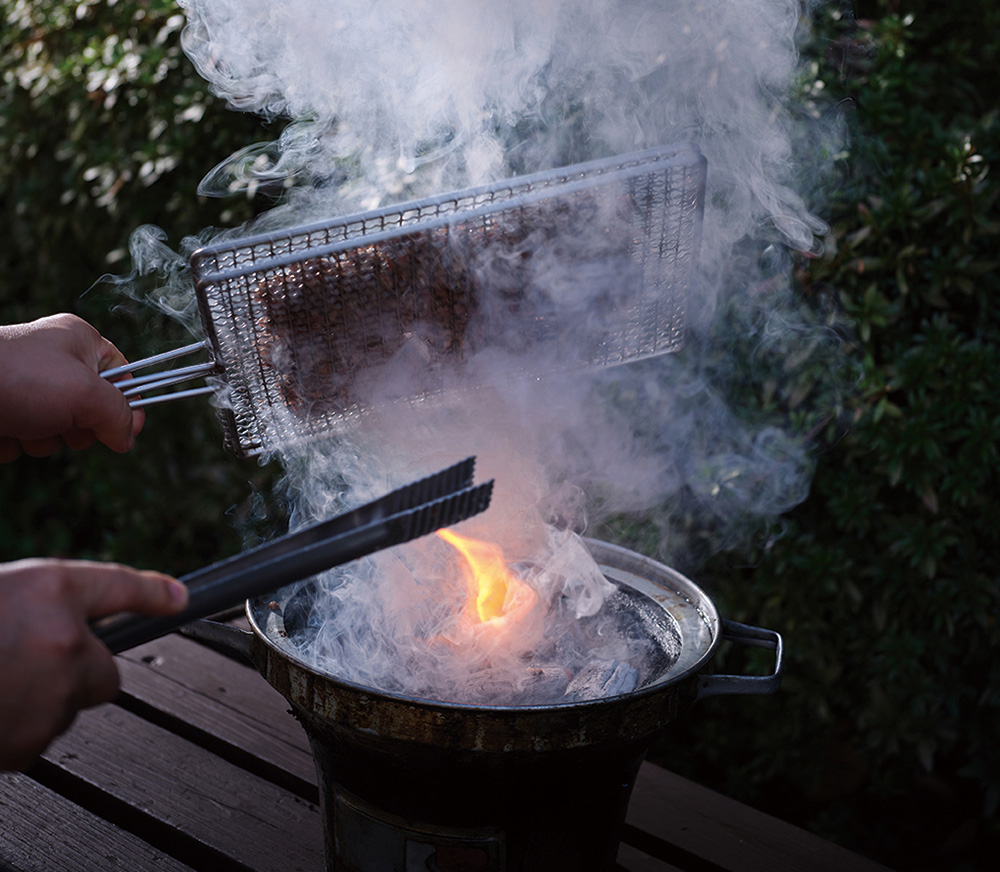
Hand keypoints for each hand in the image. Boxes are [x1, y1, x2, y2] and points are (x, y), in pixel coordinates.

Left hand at [0, 313, 144, 461]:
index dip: (130, 403)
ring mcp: (27, 389)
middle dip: (77, 426)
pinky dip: (16, 443)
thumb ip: (118, 415)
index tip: (130, 429)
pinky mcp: (4, 413)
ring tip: (24, 422)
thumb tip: (127, 438)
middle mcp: (54, 363)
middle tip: (64, 420)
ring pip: (57, 432)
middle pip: (91, 411)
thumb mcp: (85, 393)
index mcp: (80, 342)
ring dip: (43, 438)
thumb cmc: (17, 378)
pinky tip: (2, 429)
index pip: (124, 373)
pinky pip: (25, 442)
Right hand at [0, 559, 188, 770]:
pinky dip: (14, 729)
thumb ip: (73, 599)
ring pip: (64, 708)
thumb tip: (159, 602)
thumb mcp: (14, 591)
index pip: (116, 587)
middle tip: (25, 662)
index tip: (176, 599)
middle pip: (103, 673)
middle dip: (77, 672)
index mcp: (49, 592)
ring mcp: (48, 699)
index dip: (149, 592)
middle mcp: (62, 642)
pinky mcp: (25, 746)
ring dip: (38, 701)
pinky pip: (35, 738)